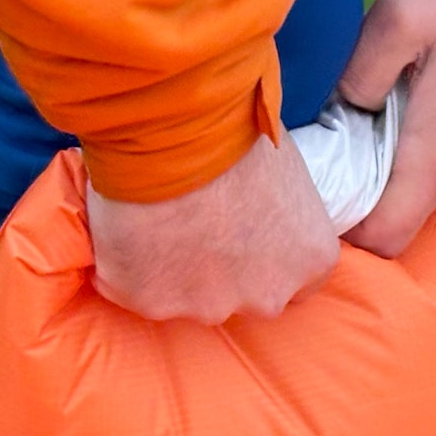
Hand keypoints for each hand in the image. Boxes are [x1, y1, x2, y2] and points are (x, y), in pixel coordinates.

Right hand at [87, 132, 337, 324]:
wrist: (175, 130)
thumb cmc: (236, 131)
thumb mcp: (284, 165)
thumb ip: (280, 206)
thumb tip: (262, 198)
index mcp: (310, 259)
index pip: (297, 280)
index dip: (264, 256)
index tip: (242, 233)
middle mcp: (268, 296)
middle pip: (244, 295)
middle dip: (222, 270)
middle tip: (195, 223)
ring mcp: (210, 306)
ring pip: (188, 298)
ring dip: (174, 270)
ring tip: (157, 221)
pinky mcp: (153, 303)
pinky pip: (136, 291)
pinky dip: (128, 268)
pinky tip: (126, 228)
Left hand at [338, 0, 435, 256]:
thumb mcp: (402, 15)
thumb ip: (359, 72)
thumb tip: (343, 110)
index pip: (383, 238)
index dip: (347, 229)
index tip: (329, 196)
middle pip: (405, 218)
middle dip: (372, 195)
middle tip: (351, 142)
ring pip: (435, 194)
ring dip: (407, 171)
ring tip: (394, 115)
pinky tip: (435, 105)